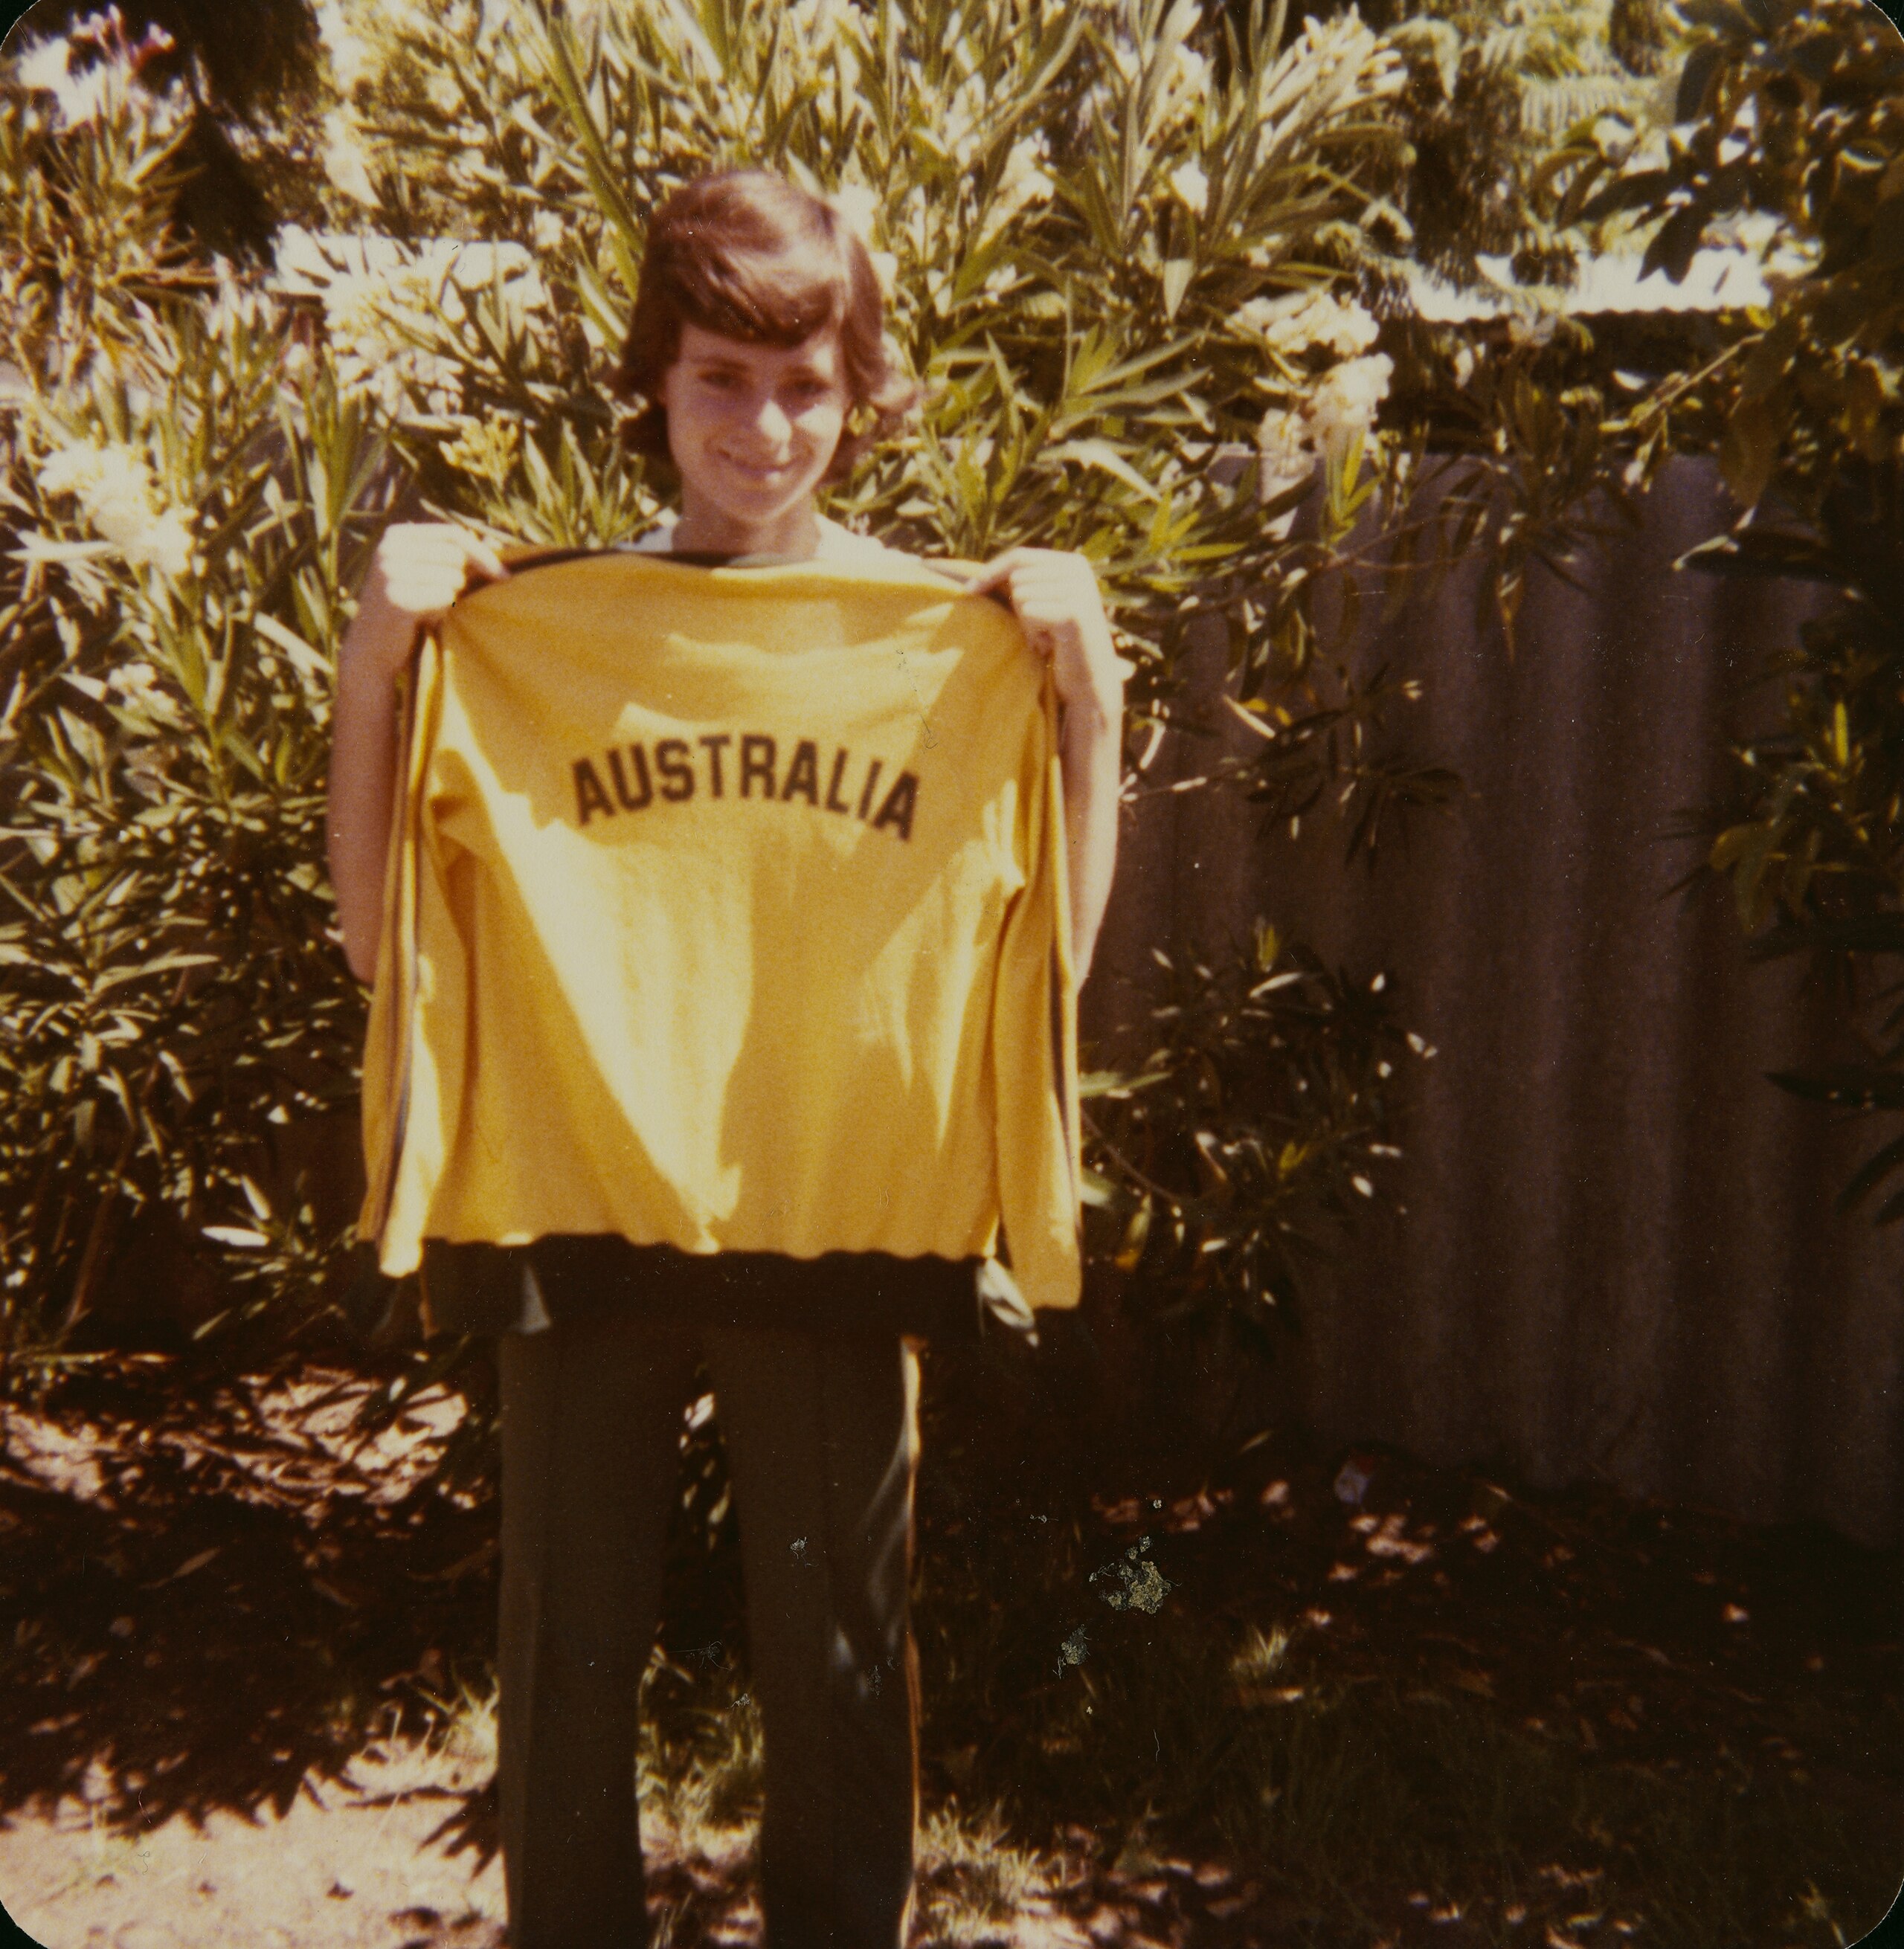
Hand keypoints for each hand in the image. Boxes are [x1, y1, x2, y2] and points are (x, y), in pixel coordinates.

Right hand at [347, 522, 508, 679]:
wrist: (371, 650)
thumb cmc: (407, 611)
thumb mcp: (426, 574)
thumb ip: (455, 556)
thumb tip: (496, 540)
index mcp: (396, 535)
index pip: (453, 533)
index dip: (483, 552)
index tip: (505, 574)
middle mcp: (389, 548)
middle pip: (456, 556)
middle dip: (460, 581)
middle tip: (440, 599)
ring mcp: (390, 572)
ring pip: (453, 578)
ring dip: (449, 598)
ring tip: (426, 609)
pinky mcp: (397, 598)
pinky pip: (445, 597)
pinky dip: (442, 611)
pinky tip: (422, 620)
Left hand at [962, 547, 1122, 722]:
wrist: (1091, 679)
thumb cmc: (1061, 642)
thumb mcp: (1046, 603)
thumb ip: (1025, 582)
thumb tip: (976, 576)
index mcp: (1074, 563)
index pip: (1020, 557)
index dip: (992, 571)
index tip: (970, 588)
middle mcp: (1079, 570)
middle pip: (1016, 577)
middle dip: (1019, 607)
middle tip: (1041, 630)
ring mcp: (1078, 590)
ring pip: (1020, 595)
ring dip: (1027, 623)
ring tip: (1048, 637)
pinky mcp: (1073, 613)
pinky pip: (1028, 612)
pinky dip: (1033, 634)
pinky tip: (1051, 645)